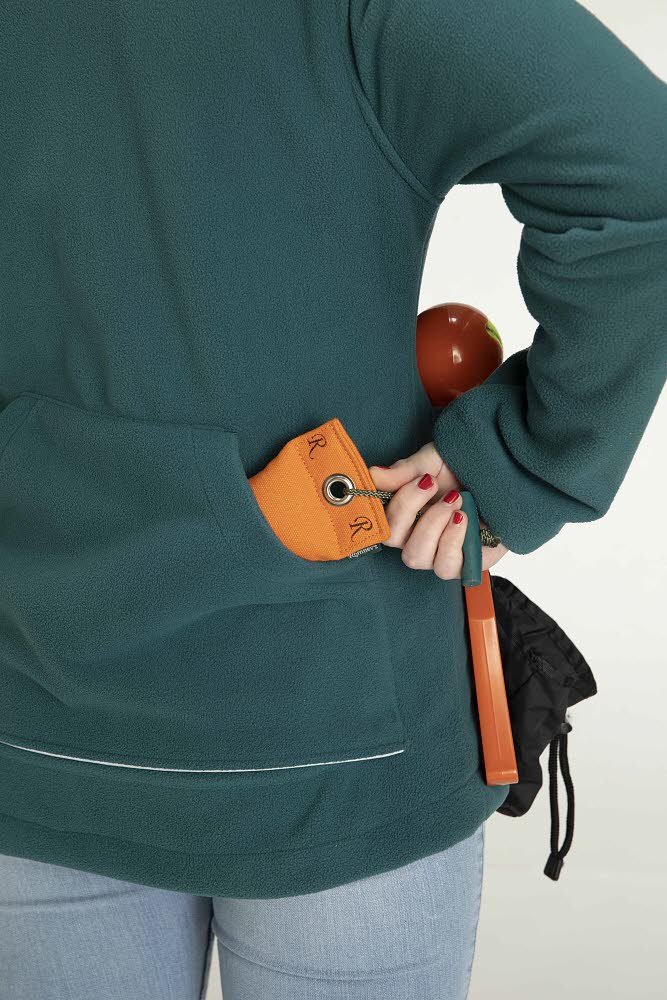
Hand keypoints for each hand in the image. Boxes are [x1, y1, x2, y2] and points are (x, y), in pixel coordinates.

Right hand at [369, 441, 507, 578]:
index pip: (380, 520)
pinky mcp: (465, 566)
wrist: (511, 477)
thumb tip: (373, 475)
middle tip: (433, 484)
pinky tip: (463, 520)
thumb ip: (404, 470)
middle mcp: (417, 536)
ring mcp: (439, 554)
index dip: (391, 505)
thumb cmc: (469, 469)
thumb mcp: (434, 460)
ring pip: (416, 557)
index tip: (416, 479)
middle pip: (394, 540)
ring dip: (431, 527)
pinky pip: (446, 568)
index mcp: (405, 512)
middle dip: (410, 509)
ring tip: (455, 502)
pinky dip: (451, 542)